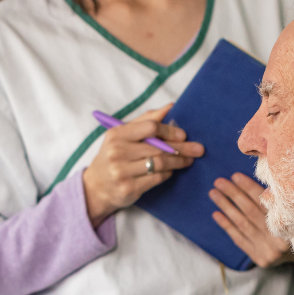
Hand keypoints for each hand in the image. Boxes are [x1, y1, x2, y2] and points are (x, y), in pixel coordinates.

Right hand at [81, 103, 203, 227]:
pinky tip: (172, 170)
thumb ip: (146, 120)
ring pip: (160, 163)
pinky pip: (157, 178)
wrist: (95, 188)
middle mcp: (117, 152)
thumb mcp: (122, 136)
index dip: (170, 130)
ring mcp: (122, 171)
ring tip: (189, 160)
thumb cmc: (113, 156)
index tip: (183, 134)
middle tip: (198, 149)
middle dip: (182, 148)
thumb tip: (171, 106)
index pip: (150, 127)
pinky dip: (168, 173)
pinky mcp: (129, 188)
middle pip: (159, 147)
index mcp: (117, 134)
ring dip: (178, 161)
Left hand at [209, 172, 293, 267]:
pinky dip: (227, 226)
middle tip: (219, 182)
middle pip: (251, 211)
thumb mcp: (292, 212)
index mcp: (290, 222)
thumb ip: (276, 200)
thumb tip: (257, 182)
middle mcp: (280, 238)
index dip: (249, 188)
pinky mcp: (260, 258)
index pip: (264, 201)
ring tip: (214, 194)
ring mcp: (269, 250)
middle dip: (234, 195)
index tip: (235, 176)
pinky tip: (216, 214)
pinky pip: (240, 239)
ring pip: (243, 224)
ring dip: (227, 207)